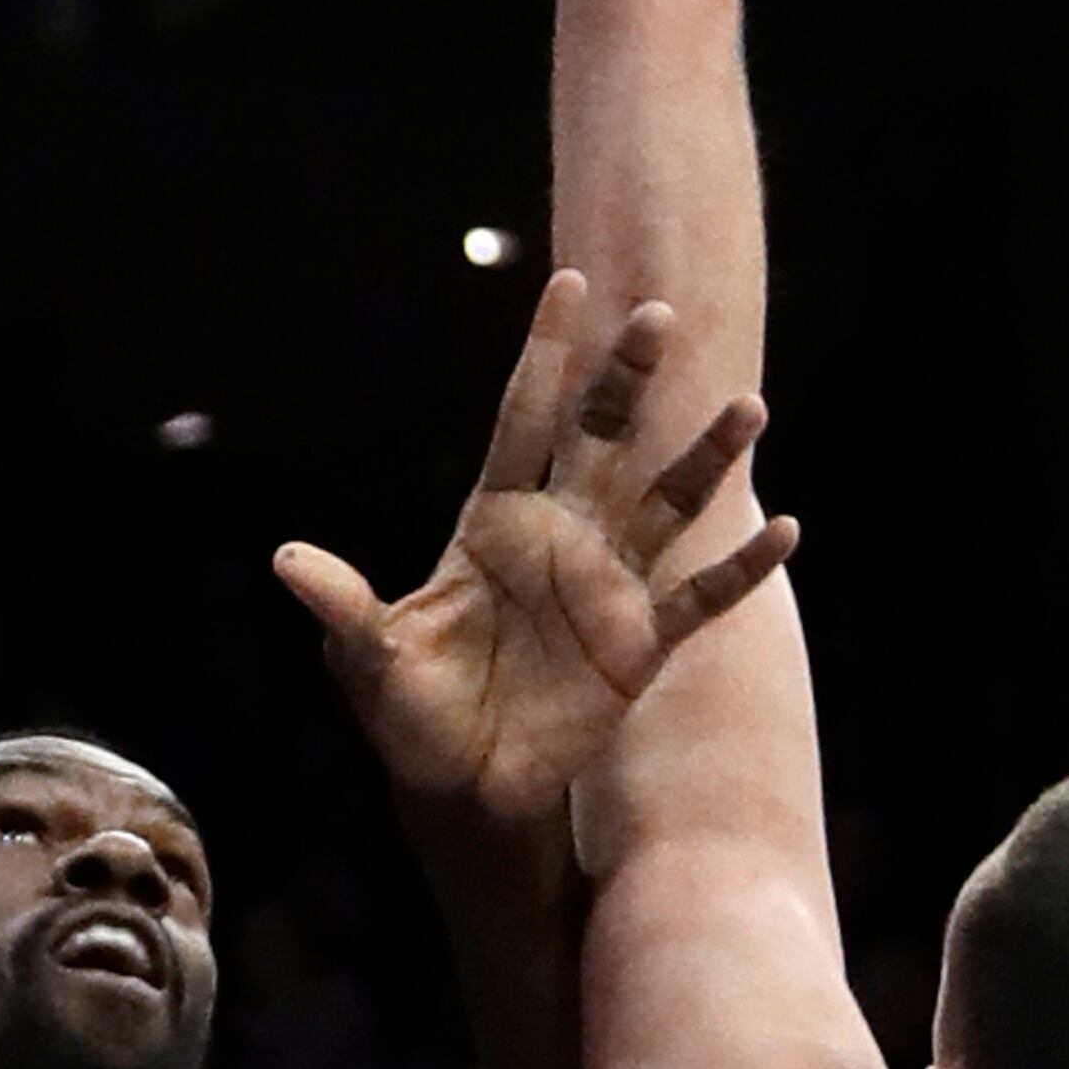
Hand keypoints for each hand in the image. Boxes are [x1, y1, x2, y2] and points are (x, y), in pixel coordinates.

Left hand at [274, 273, 793, 823]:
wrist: (465, 786)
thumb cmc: (413, 713)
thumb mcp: (369, 657)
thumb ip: (344, 605)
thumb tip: (286, 556)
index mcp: (494, 521)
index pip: (525, 418)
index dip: (545, 353)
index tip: (569, 281)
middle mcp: (560, 536)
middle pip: (604, 439)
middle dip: (629, 377)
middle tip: (658, 314)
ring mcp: (608, 585)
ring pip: (667, 504)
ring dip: (704, 458)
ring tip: (747, 408)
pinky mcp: (642, 642)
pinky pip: (701, 596)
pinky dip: (741, 565)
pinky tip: (783, 528)